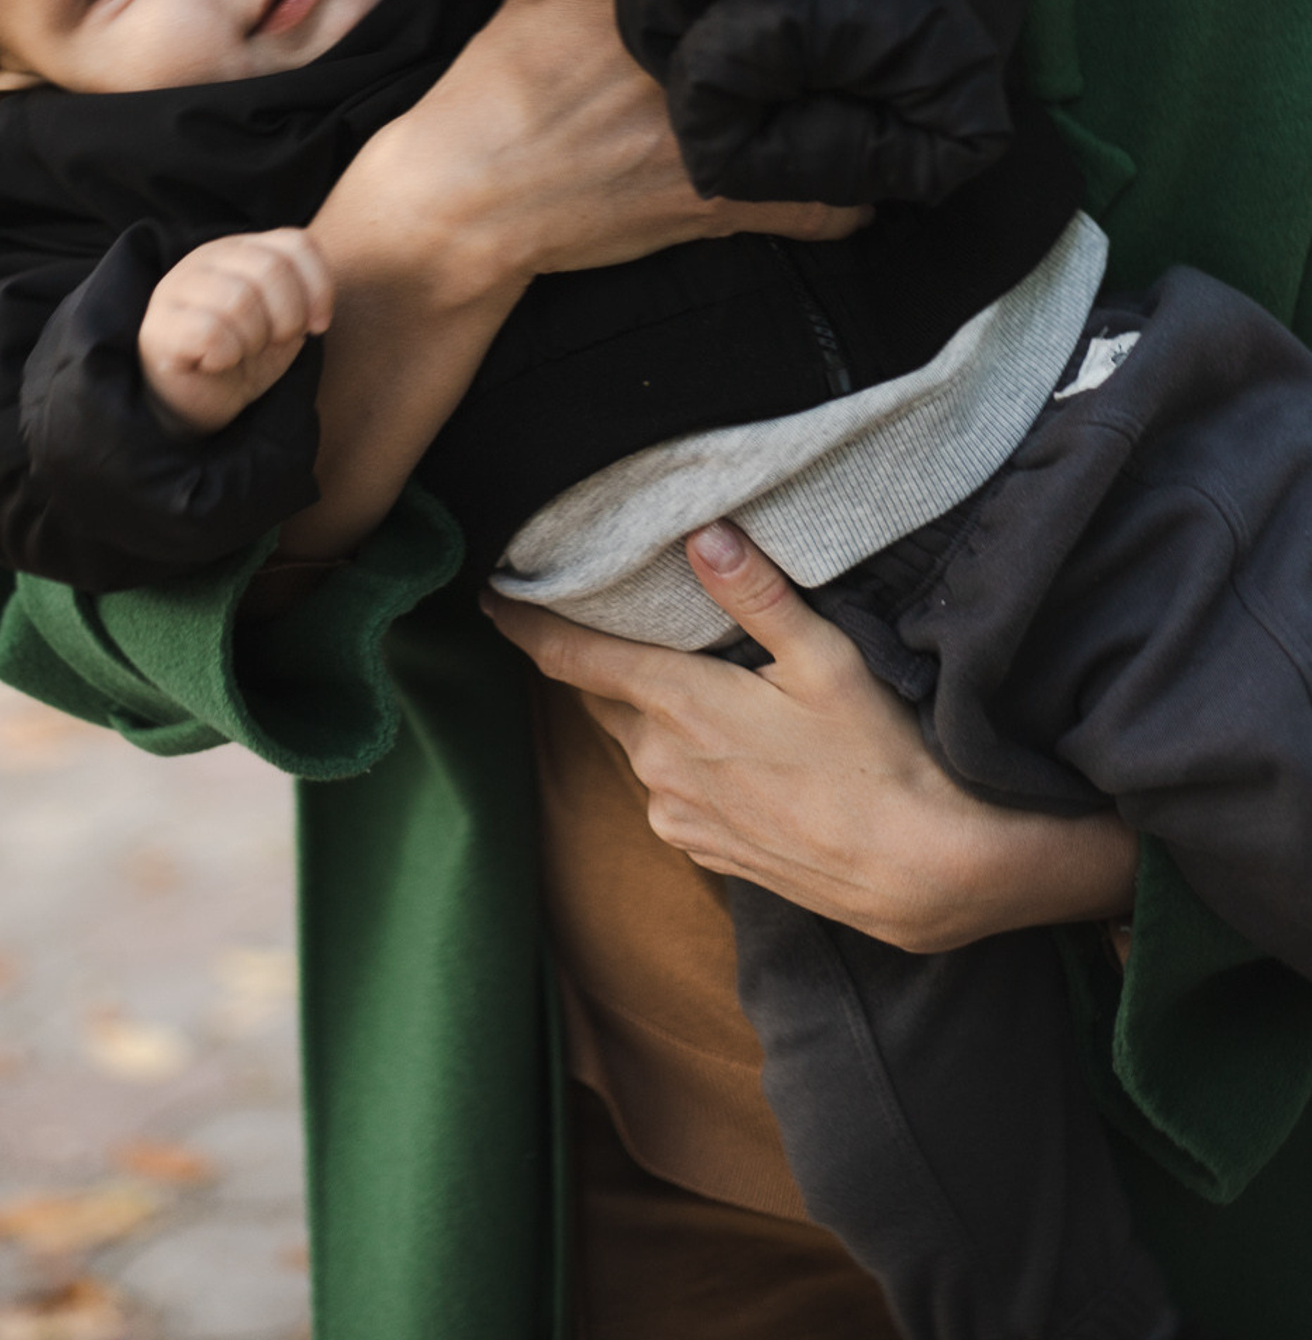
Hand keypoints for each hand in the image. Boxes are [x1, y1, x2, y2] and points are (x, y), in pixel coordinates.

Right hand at [137, 229, 331, 434]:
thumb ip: (303, 299)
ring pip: (239, 300)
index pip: (296, 243)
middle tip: (274, 343)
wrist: (196, 401)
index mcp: (240, 249)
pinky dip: (226, 355)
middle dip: (288, 318)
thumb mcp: (284, 323)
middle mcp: (206, 259)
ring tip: (242, 352)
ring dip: (254, 339)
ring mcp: (176, 289)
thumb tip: (315, 309)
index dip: (319, 287)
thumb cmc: (241, 356)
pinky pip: (209, 333)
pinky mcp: (159, 328)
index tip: (317, 326)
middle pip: (271, 268)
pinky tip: (217, 362)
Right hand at [341, 0, 869, 308]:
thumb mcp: (519, 5)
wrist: (459, 199)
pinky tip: (854, 184)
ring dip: (849, 117)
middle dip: (833, 38)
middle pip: (801, 41)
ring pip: (825, 121)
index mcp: (643, 9)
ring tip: (868, 109)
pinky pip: (817, 208)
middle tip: (860, 39)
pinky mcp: (711, 205)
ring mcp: (705, 140)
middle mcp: (685, 68)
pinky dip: (845, 200)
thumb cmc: (479, 100)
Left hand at [485, 522, 1138, 952]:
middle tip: (596, 614)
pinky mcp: (707, 851)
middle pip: (602, 695)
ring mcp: (679, 815)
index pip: (571, 657)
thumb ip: (758, 597)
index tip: (489, 594)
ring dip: (643, 711)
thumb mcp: (827, 661)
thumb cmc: (881, 759)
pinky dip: (675, 759)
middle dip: (593, 659)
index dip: (524, 623)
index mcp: (678, 706)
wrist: (922, 875)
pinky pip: (666, 790)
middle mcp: (660, 764)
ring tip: (677, 676)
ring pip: (636, 743)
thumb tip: (703, 535)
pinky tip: (719, 746)